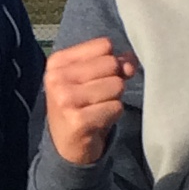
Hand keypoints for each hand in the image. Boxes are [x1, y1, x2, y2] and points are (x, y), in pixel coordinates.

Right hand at [43, 37, 137, 165]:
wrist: (66, 145)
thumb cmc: (80, 105)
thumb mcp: (89, 77)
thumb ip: (111, 62)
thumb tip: (131, 62)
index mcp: (57, 62)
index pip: (104, 45)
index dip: (111, 60)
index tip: (100, 77)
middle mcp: (57, 78)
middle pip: (112, 64)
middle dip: (114, 81)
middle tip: (98, 97)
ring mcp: (66, 100)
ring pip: (116, 86)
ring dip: (114, 99)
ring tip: (97, 109)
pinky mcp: (79, 121)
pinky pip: (116, 107)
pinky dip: (113, 115)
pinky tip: (98, 121)